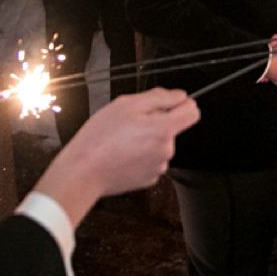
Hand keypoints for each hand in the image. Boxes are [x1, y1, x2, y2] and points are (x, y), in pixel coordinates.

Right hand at [41, 88, 199, 210]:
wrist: (83, 173)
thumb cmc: (100, 138)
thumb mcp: (126, 105)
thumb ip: (159, 98)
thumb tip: (180, 96)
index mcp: (163, 129)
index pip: (193, 112)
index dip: (181, 104)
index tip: (168, 104)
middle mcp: (166, 150)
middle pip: (172, 128)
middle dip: (155, 122)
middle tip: (128, 123)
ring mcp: (158, 167)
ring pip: (159, 145)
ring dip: (146, 140)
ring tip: (121, 140)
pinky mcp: (149, 179)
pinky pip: (150, 160)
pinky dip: (139, 156)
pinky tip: (121, 155)